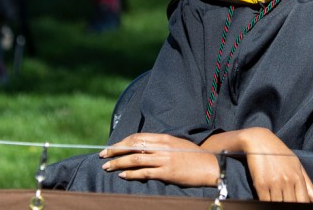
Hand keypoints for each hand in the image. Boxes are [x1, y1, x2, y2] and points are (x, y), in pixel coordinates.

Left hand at [99, 133, 214, 186]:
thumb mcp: (177, 145)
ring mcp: (164, 159)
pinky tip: (122, 175)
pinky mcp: (166, 172)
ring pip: (134, 159)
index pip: (137, 137)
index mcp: (164, 138)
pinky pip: (144, 173)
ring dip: (118, 163)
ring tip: (107, 167)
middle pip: (132, 146)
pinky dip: (131, 174)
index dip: (121, 142)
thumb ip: (161, 146)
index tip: (110, 147)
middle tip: (102, 156)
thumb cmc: (194, 156)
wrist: (210, 166)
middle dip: (115, 151)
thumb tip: (144, 151)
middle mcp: (162, 147)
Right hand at [237, 127, 312, 202]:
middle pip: (292, 204)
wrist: (260, 141)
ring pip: (278, 204)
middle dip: (290, 206)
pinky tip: (268, 199)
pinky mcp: (261, 184)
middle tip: (286, 201)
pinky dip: (267, 203)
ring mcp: (274, 183)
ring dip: (278, 205)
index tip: (297, 206)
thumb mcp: (297, 165)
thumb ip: (308, 185)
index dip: (302, 206)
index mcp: (298, 177)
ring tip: (277, 198)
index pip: (304, 201)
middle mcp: (287, 181)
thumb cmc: (280, 153)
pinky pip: (265, 202)